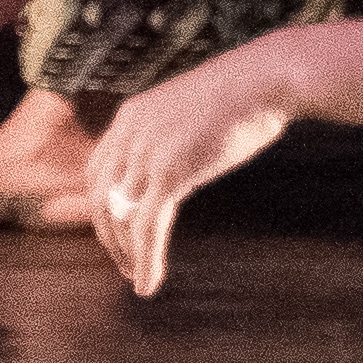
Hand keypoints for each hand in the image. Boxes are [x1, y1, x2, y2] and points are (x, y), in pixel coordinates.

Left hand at [85, 51, 297, 295]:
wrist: (265, 79)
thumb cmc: (242, 94)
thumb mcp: (189, 112)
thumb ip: (171, 136)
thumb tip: (176, 162)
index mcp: (129, 117)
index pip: (97, 173)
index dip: (103, 208)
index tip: (118, 232)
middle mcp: (128, 134)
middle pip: (100, 199)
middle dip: (110, 238)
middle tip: (124, 265)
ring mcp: (146, 153)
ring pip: (121, 218)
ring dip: (127, 256)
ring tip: (139, 280)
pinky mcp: (169, 172)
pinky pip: (147, 227)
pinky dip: (145, 260)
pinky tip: (149, 282)